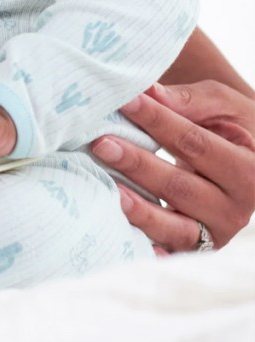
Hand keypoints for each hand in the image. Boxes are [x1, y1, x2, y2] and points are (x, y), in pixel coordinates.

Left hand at [91, 81, 254, 252]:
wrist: (244, 162)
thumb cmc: (228, 126)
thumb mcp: (221, 106)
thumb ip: (188, 100)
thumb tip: (148, 93)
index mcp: (250, 169)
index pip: (195, 143)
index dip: (158, 121)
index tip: (126, 102)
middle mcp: (238, 207)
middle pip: (181, 186)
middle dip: (138, 164)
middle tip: (101, 144)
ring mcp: (216, 232)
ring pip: (175, 226)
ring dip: (139, 209)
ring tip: (109, 189)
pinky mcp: (195, 247)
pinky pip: (166, 249)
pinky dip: (144, 242)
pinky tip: (119, 232)